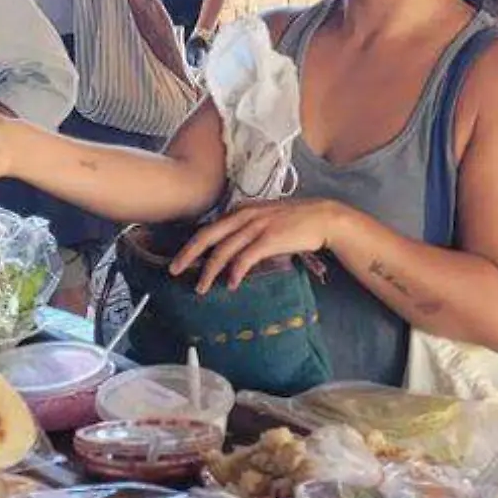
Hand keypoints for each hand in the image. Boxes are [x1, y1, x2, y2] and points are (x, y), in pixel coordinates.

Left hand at [169, 198, 349, 294]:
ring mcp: (257, 226)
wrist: (323, 217)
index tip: (180, 259)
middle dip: (188, 254)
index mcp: (242, 210)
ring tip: (201, 288)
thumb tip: (230, 247)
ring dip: (209, 271)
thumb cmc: (295, 220)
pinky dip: (235, 272)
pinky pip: (246, 258)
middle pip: (208, 236)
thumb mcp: (265, 218)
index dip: (192, 244)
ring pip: (223, 250)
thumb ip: (246, 228)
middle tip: (174, 270)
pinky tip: (230, 284)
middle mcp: (245, 215)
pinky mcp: (270, 239)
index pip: (210, 227)